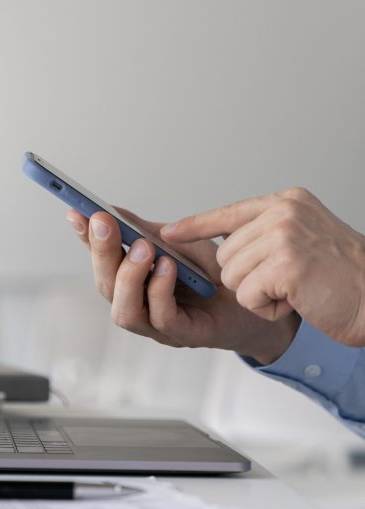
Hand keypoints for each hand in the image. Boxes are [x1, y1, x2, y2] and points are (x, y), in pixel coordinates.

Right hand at [67, 207, 300, 363]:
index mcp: (134, 281)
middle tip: (103, 222)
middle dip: (101, 252)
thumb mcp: (180, 243)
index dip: (86, 238)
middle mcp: (139, 304)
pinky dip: (159, 290)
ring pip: (124, 310)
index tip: (76, 212)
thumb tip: (113, 211)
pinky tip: (168, 267)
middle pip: (105, 285)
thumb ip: (147, 231)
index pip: (101, 260)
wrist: (258, 300)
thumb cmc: (216, 274)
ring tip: (143, 249)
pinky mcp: (183, 335)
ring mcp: (157, 325)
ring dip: (128, 277)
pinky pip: (160, 318)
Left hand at [162, 187, 364, 346]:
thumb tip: (221, 243)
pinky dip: (266, 307)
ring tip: (293, 289)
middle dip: (246, 277)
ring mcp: (284, 235)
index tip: (168, 233)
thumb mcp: (302, 238)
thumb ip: (264, 232)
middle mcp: (284, 212)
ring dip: (257, 294)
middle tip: (285, 280)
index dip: (196, 225)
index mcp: (286, 202)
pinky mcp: (285, 264)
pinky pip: (246, 294)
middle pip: (224, 254)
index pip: (227, 212)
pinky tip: (295, 300)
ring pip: (232, 276)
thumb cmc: (341, 276)